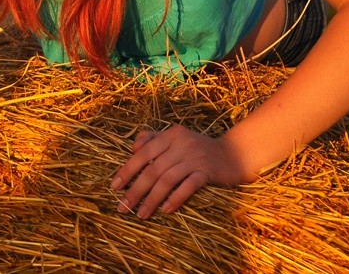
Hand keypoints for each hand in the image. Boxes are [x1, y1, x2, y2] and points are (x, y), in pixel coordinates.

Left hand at [110, 126, 251, 217]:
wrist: (234, 154)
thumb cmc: (199, 149)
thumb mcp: (176, 139)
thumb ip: (153, 140)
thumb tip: (132, 149)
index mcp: (171, 135)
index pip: (143, 152)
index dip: (128, 170)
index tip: (114, 186)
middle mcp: (182, 144)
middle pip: (153, 169)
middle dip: (135, 190)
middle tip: (123, 207)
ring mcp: (195, 158)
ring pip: (167, 180)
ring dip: (152, 199)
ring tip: (141, 214)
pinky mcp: (208, 172)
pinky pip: (188, 186)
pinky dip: (175, 198)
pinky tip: (166, 210)